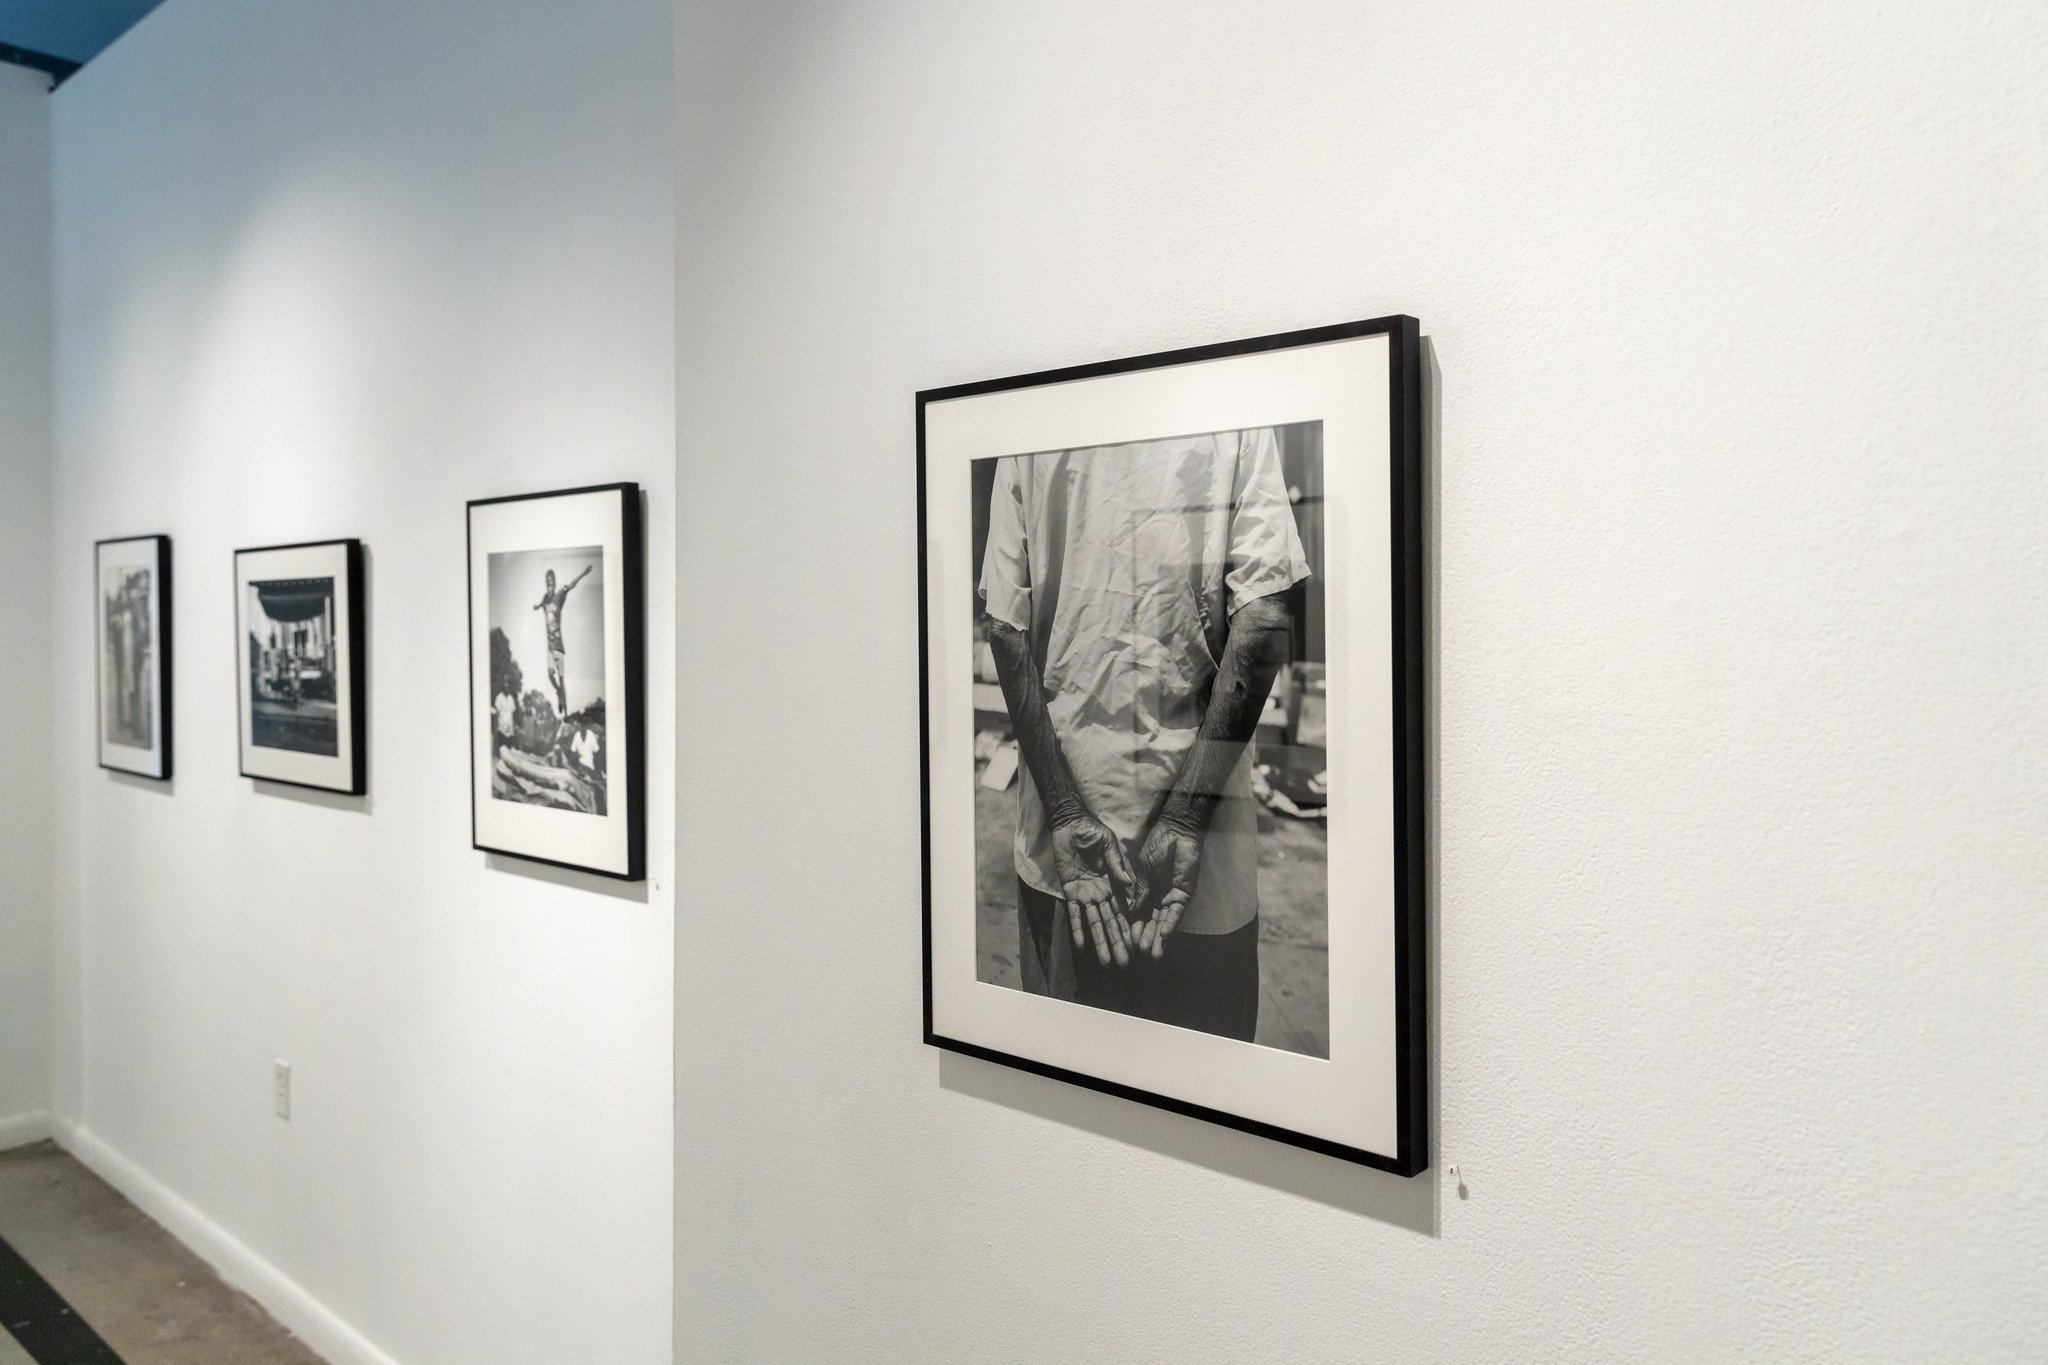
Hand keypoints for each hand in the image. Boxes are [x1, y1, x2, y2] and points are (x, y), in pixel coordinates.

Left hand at [1051, 814, 1139, 966]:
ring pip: (1094, 922)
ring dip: (1100, 942)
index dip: (1131, 927)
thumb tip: (1127, 883)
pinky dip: (1077, 929)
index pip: (1125, 910)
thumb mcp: (1108, 845)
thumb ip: (1116, 864)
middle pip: (1111, 922)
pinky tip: (1082, 946)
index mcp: (1114, 883)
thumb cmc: (1091, 831)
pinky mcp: (1070, 891)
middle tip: (1124, 963)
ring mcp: (1086, 894)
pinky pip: (1073, 914)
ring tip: (1106, 962)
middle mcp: (1102, 893)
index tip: (1138, 944)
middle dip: (1117, 942)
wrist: (1069, 824)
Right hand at [1133, 819, 1201, 955]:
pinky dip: (1170, 923)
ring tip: (1153, 952)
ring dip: (1158, 936)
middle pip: (1152, 921)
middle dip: (1147, 937)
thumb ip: (1139, 891)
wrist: (1175, 832)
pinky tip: (1163, 934)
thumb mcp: (1142, 870)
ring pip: (1164, 921)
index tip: (1129, 939)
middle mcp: (1158, 896)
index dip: (1134, 926)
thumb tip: (1131, 912)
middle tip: (1141, 951)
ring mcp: (1171, 896)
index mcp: (1146, 890)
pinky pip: (1176, 912)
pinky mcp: (1184, 894)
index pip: (1139, 913)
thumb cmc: (1157, 846)